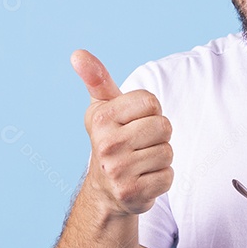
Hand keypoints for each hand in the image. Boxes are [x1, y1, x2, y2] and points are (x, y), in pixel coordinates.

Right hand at [72, 49, 172, 215]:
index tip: (133, 122)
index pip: (151, 101)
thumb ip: (97, 79)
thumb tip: (77, 54)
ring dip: (160, 158)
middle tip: (138, 144)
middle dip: (158, 135)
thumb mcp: (103, 107)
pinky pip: (168, 176)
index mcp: (101, 118)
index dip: (150, 111)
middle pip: (164, 126)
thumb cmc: (111, 139)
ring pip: (168, 152)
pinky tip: (143, 179)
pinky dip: (161, 178)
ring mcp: (117, 171)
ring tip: (140, 162)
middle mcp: (106, 145)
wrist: (106, 190)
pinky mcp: (132, 194)